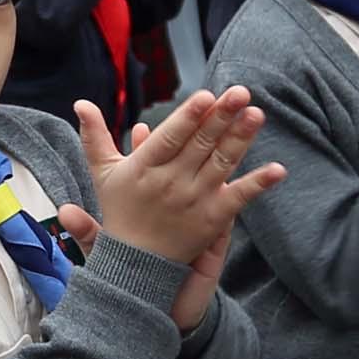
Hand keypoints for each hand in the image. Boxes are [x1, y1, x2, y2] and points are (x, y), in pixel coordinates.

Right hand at [77, 88, 278, 302]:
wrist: (135, 266)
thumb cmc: (121, 212)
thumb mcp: (104, 174)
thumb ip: (95, 138)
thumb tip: (80, 103)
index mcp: (144, 168)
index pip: (169, 138)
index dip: (188, 117)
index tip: (206, 96)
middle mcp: (170, 184)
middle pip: (200, 145)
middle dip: (221, 117)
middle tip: (241, 92)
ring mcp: (194, 202)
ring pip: (221, 164)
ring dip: (241, 139)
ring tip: (256, 113)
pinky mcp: (214, 220)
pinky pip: (239, 198)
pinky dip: (259, 184)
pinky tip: (278, 169)